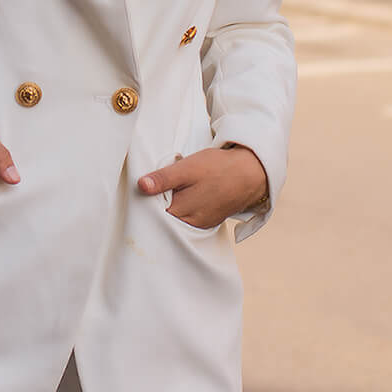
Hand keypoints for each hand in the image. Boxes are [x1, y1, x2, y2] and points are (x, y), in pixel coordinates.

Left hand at [137, 144, 268, 229]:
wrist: (251, 173)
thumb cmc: (219, 168)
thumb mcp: (188, 168)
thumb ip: (164, 179)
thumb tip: (141, 186)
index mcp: (182, 211)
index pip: (153, 214)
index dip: (147, 201)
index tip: (144, 188)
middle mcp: (191, 223)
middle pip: (165, 217)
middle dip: (159, 204)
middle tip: (160, 185)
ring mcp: (201, 223)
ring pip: (178, 217)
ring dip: (173, 205)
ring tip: (176, 188)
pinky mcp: (209, 220)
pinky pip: (190, 217)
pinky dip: (185, 207)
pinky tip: (187, 194)